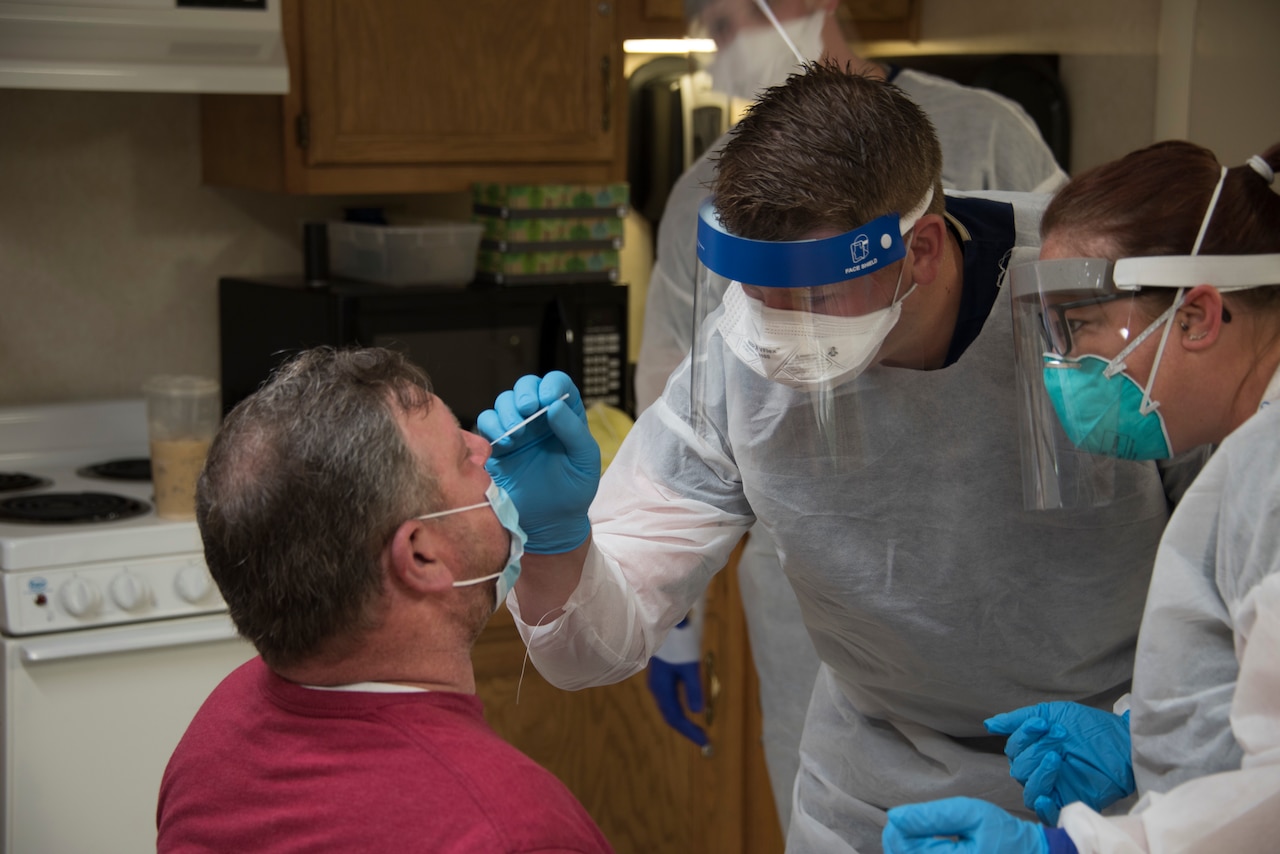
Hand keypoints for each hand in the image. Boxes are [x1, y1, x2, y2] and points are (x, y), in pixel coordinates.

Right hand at [476, 372, 599, 553]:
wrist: (549, 523)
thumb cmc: (572, 492)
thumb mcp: (585, 461)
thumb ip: (573, 431)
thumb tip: (555, 406)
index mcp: (565, 417)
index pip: (558, 385)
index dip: (552, 384)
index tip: (548, 399)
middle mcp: (540, 419)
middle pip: (527, 386)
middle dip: (525, 393)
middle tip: (529, 410)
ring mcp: (516, 431)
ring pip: (504, 402)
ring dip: (508, 412)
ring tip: (517, 433)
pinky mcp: (496, 446)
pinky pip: (486, 423)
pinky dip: (491, 427)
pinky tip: (504, 445)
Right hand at [646, 618, 707, 746]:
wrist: (662, 622)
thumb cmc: (679, 642)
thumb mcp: (690, 666)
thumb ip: (694, 688)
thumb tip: (698, 712)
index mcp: (662, 689)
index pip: (675, 718)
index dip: (689, 732)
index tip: (705, 741)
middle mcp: (657, 689)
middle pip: (671, 716)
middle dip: (687, 729)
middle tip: (704, 740)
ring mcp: (658, 683)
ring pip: (670, 709)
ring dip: (684, 721)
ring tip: (698, 730)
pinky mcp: (661, 678)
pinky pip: (670, 700)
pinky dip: (680, 709)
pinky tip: (689, 710)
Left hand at [882, 797, 1047, 853]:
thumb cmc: (1004, 835)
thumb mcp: (972, 814)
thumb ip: (933, 816)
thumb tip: (895, 816)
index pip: (904, 847)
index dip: (898, 828)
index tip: (906, 815)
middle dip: (900, 838)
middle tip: (913, 822)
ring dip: (907, 847)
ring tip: (922, 834)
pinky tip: (927, 847)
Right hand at [985, 702, 1133, 824]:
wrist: (1123, 743)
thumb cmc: (1091, 726)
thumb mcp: (1053, 714)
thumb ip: (1020, 719)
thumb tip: (989, 725)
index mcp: (1033, 749)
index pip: (1014, 748)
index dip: (1024, 735)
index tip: (1045, 723)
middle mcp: (1039, 769)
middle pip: (1019, 767)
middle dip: (1037, 749)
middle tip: (1061, 736)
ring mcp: (1053, 787)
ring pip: (1028, 787)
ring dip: (1039, 772)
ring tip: (1057, 757)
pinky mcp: (1068, 802)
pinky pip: (1046, 812)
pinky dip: (1042, 805)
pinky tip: (1044, 796)